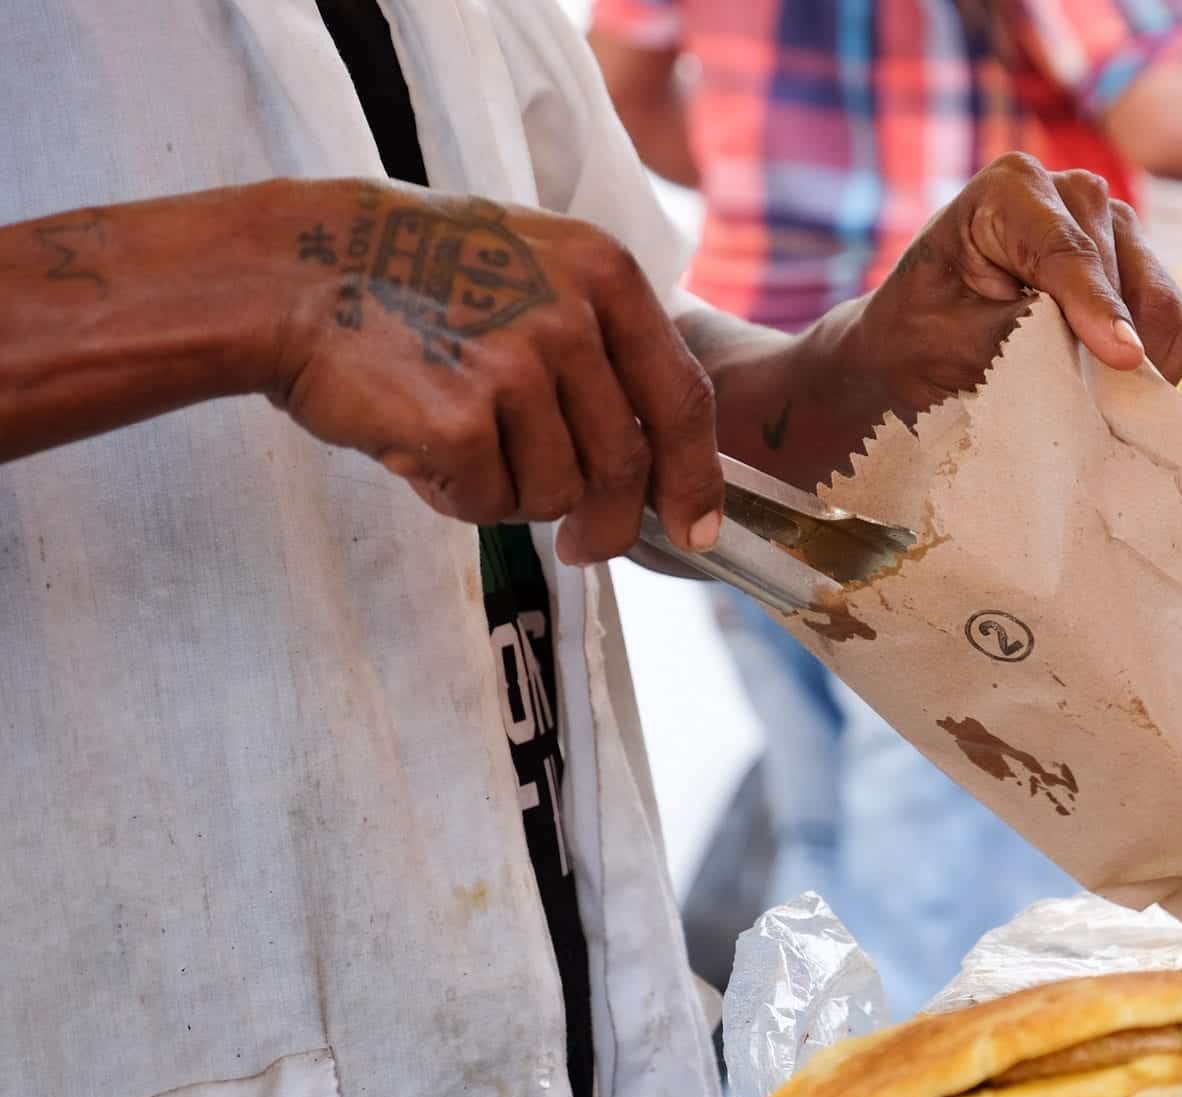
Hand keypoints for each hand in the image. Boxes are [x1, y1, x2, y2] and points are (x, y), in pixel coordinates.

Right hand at [266, 180, 720, 564]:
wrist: (288, 270)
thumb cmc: (409, 278)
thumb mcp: (530, 269)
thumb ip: (599, 341)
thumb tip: (658, 457)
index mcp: (603, 274)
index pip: (683, 399)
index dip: (695, 478)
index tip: (694, 529)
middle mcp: (571, 315)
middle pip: (626, 464)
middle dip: (607, 523)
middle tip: (578, 545)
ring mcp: (517, 365)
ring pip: (558, 492)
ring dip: (513, 495)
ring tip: (459, 446)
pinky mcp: (460, 419)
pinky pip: (490, 504)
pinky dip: (456, 498)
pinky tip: (417, 450)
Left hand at [836, 153, 1181, 420]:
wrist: (920, 340)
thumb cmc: (922, 336)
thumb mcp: (953, 340)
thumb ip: (1024, 338)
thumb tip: (1116, 355)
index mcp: (1012, 188)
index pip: (1068, 251)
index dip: (1098, 308)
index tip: (1123, 359)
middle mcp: (1074, 192)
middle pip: (1122, 275)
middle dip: (1112, 346)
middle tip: (1085, 411)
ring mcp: (1116, 226)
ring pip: (1161, 302)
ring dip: (1139, 362)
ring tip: (1096, 405)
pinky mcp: (1142, 267)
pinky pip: (1179, 322)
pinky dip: (1157, 365)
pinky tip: (1113, 390)